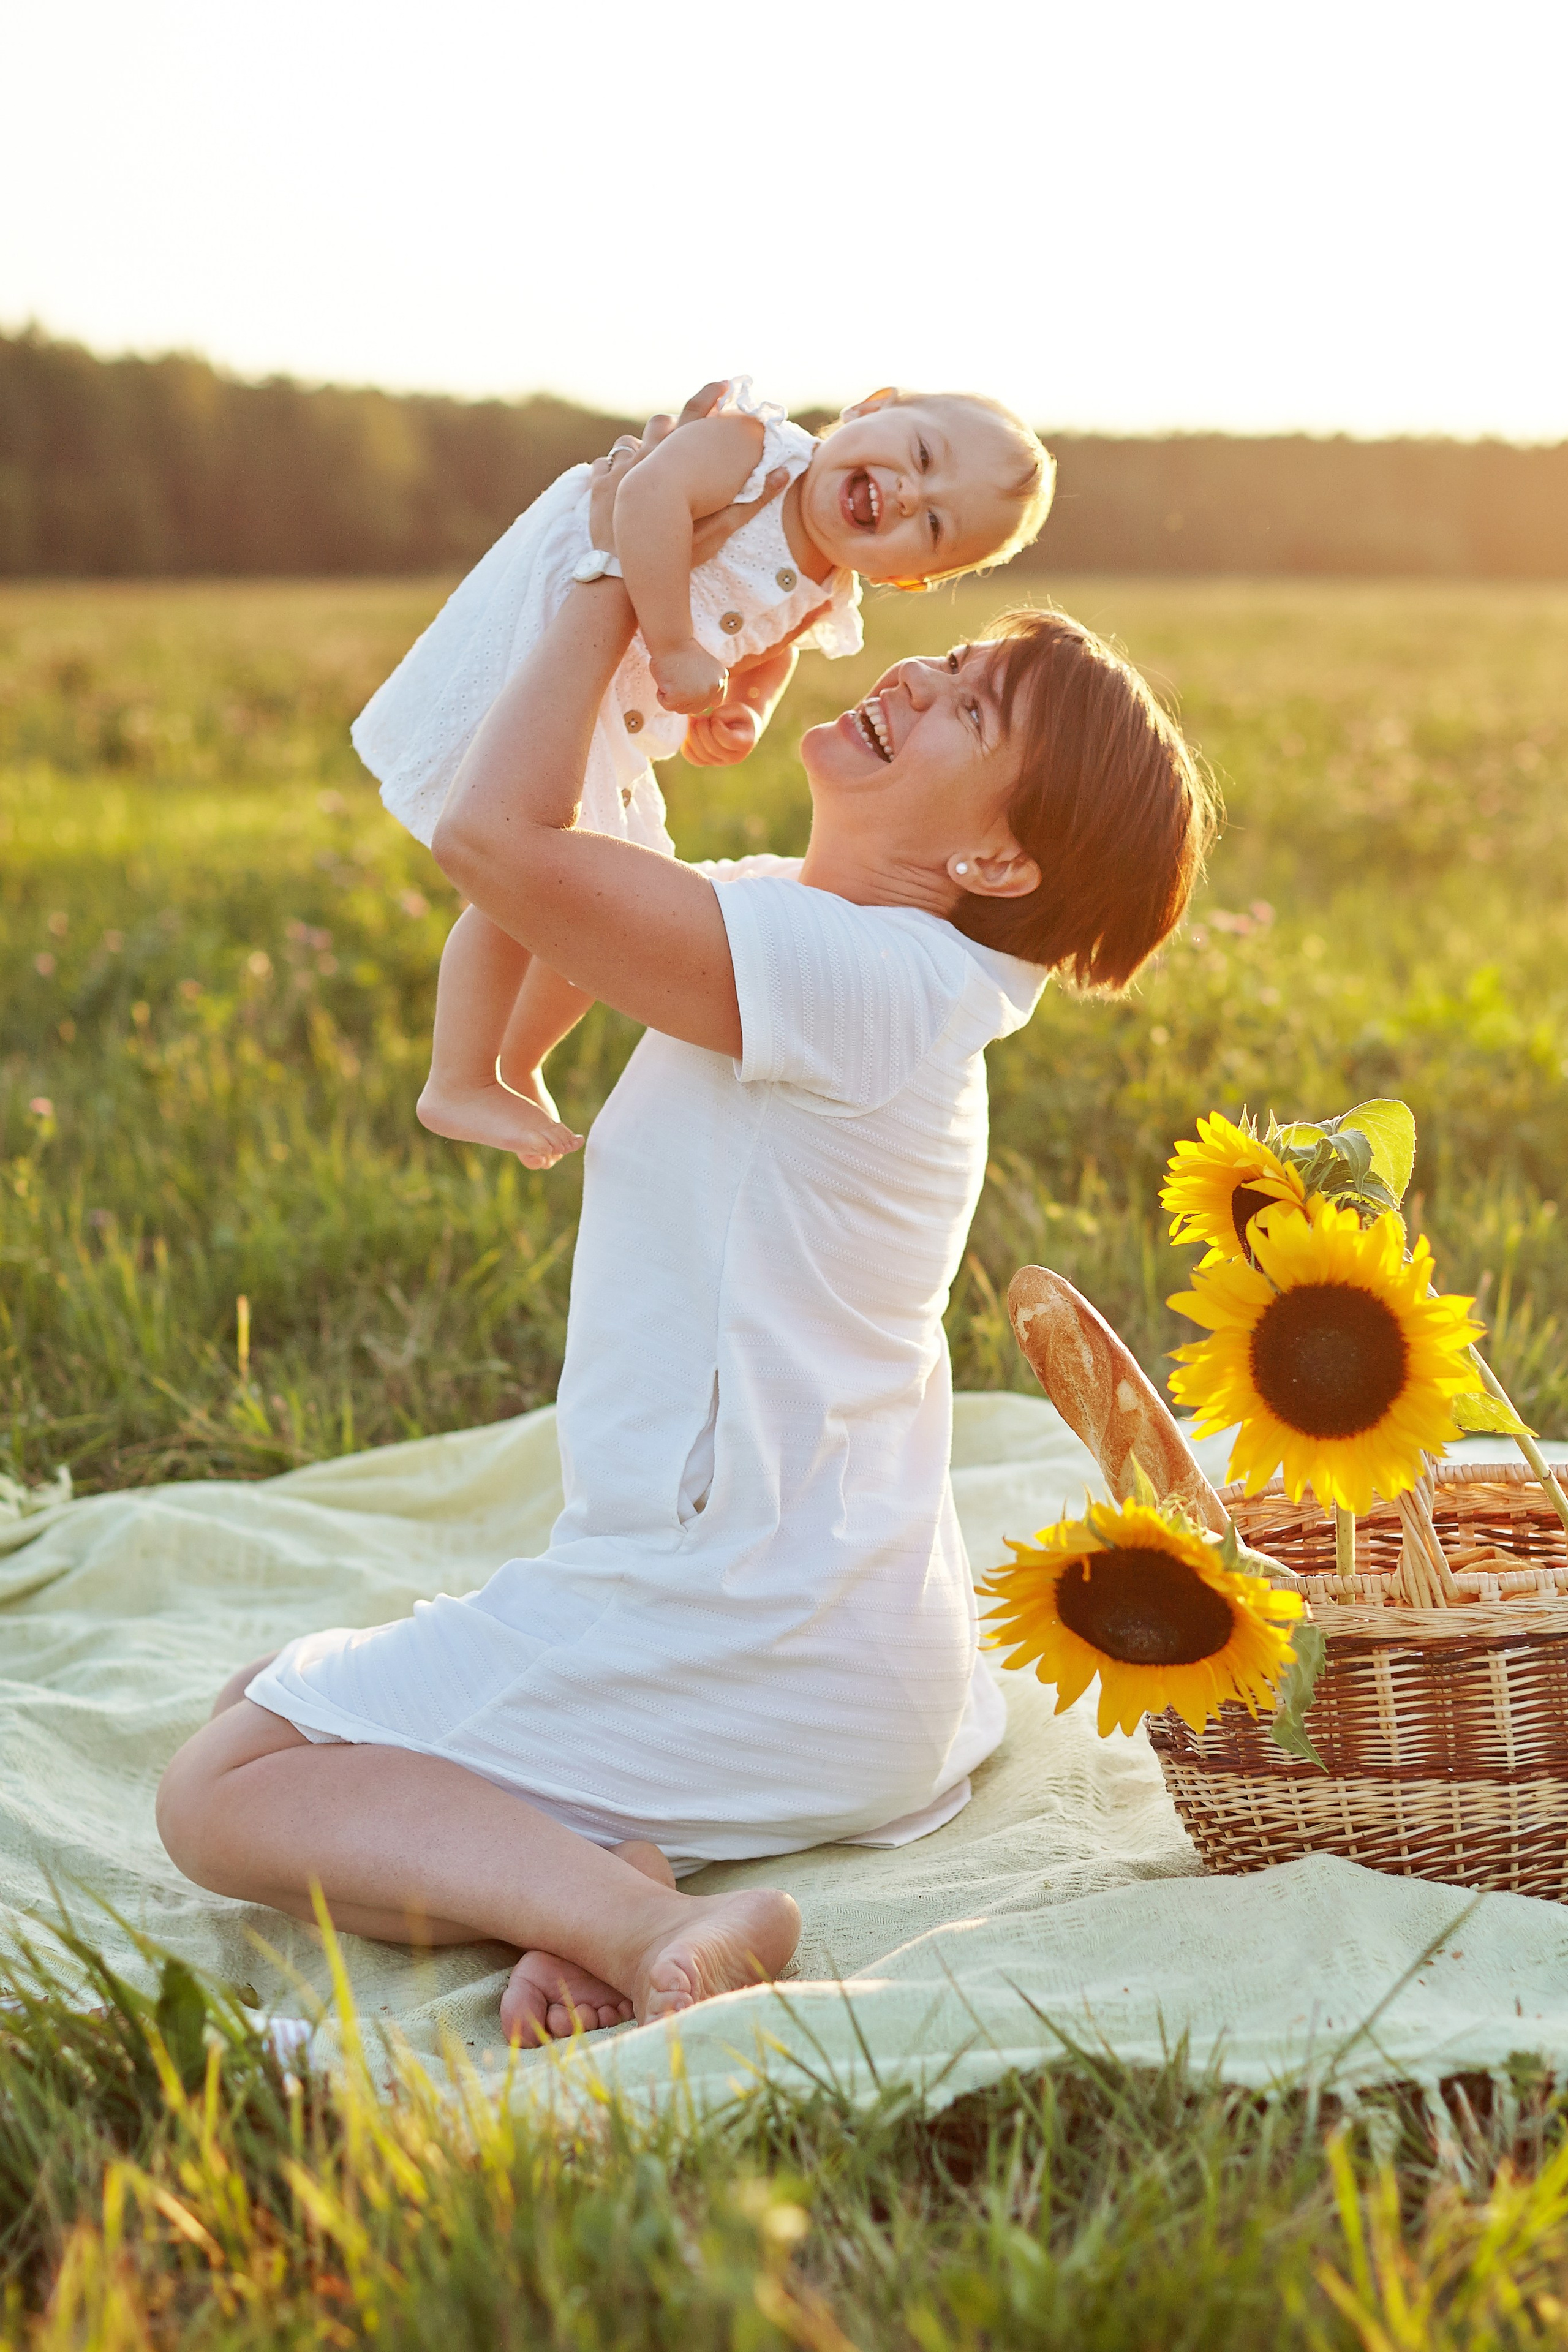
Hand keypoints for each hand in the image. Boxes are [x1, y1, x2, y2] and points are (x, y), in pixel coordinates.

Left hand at [584, 382, 788, 561]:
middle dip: (667, 427)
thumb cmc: (679, 547)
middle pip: (658, 425)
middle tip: (674, 432)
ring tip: (640, 463)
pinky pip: (601, 466)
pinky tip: (614, 481)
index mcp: (676, 457)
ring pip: (625, 445)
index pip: (695, 415)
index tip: (723, 387)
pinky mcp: (597, 487)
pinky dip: (609, 471)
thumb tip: (785, 474)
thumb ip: (753, 500)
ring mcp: (618, 469)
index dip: (710, 397)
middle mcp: (645, 454)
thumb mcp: (721, 525)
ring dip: (634, 450)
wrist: (629, 565)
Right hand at [651, 639, 728, 717]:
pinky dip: (661, 694)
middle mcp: (713, 687)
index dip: (699, 698)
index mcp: (721, 678)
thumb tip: (699, 708)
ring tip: (672, 677)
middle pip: (695, 708)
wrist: (671, 639)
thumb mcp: (704, 667)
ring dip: (672, 696)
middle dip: (683, 698)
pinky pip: (667, 704)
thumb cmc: (682, 650)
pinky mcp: (680, 696)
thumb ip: (706, 684)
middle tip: (677, 678)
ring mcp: (698, 693)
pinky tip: (665, 679)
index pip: (713, 702)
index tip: (689, 687)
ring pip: (681, 709)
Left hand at [682, 704, 760, 766]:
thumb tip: (710, 720)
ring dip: (692, 735)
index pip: (728, 740)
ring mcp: (720, 762)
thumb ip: (726, 712)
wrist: (737, 728)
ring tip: (694, 721)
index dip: (717, 728)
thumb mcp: (738, 708)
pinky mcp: (708, 762)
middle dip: (702, 730)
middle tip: (700, 717)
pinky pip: (693, 759)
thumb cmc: (739, 717)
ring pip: (701, 754)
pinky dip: (686, 746)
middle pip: (713, 748)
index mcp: (745, 743)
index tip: (715, 718)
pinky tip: (688, 731)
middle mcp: (734, 757)